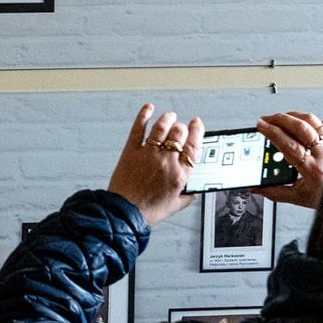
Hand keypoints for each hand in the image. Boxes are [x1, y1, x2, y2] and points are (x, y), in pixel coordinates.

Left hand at [107, 104, 201, 226]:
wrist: (125, 213)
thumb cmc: (148, 211)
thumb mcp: (176, 205)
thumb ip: (188, 195)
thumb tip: (194, 189)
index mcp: (180, 174)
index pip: (194, 146)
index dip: (197, 131)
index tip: (197, 124)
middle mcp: (166, 161)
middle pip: (179, 133)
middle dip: (182, 126)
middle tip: (181, 126)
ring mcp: (148, 154)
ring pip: (161, 127)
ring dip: (167, 118)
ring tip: (169, 116)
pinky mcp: (131, 151)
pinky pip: (138, 128)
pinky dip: (143, 115)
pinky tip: (148, 108)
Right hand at [253, 111, 322, 208]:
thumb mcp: (300, 197)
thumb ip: (275, 192)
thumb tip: (257, 188)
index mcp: (312, 168)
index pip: (289, 144)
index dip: (272, 132)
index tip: (261, 127)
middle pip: (299, 127)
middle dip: (278, 119)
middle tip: (265, 119)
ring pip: (310, 120)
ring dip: (291, 115)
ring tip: (278, 117)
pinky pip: (319, 123)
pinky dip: (304, 119)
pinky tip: (296, 121)